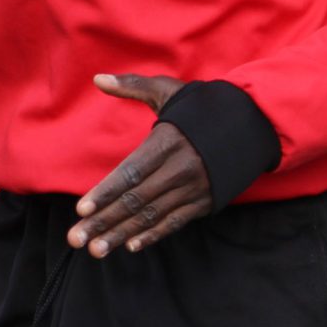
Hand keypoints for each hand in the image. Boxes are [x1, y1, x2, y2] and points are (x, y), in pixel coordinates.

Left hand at [67, 73, 211, 258]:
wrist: (251, 125)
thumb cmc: (199, 108)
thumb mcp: (168, 91)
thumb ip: (131, 85)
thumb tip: (97, 78)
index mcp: (168, 142)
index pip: (131, 172)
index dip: (106, 192)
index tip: (82, 208)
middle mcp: (181, 169)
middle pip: (136, 200)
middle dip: (104, 220)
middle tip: (76, 238)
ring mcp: (194, 189)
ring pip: (151, 216)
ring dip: (121, 234)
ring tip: (95, 249)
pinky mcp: (204, 203)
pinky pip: (174, 223)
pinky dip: (152, 235)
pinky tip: (130, 246)